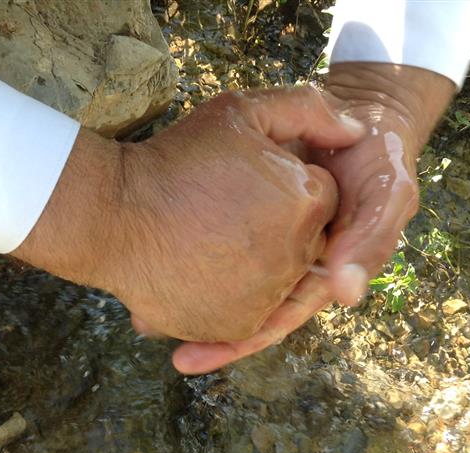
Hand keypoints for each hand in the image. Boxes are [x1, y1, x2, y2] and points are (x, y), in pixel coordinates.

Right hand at [13, 86, 364, 341]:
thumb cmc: (177, 159)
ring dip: (252, 264)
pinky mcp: (237, 326)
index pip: (318, 197)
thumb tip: (357, 130)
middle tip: (221, 211)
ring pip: (275, 280)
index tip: (245, 182)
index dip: (283, 186)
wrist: (113, 216)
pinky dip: (233, 296)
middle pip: (301, 242)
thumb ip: (309, 110)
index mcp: (307, 201)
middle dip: (272, 227)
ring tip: (205, 240)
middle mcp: (297, 255)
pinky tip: (202, 270)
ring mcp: (267, 296)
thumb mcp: (242, 112)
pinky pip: (251, 314)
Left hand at [173, 64, 455, 373]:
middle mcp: (293, 266)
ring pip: (227, 283)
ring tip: (140, 317)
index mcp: (323, 273)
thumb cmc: (380, 159)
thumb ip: (369, 237)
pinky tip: (153, 265)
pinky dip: (190, 254)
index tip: (195, 355)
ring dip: (185, 300)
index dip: (240, 338)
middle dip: (202, 331)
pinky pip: (220, 240)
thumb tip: (344, 294)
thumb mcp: (389, 194)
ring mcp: (270, 244)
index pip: (279, 315)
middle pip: (245, 311)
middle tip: (152, 338)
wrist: (362, 119)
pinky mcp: (253, 215)